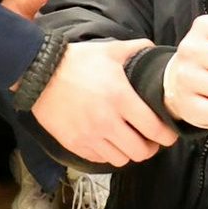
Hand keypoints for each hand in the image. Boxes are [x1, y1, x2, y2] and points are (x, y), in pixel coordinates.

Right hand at [31, 37, 176, 165]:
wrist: (39, 73)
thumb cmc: (77, 61)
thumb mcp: (110, 50)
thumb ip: (137, 49)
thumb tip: (154, 48)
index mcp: (121, 98)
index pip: (155, 129)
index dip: (167, 135)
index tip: (168, 134)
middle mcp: (107, 122)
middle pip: (141, 152)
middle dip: (150, 147)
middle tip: (149, 139)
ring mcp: (89, 136)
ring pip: (122, 160)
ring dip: (129, 152)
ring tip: (129, 141)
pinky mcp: (75, 144)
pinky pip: (100, 159)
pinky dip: (108, 153)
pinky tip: (109, 141)